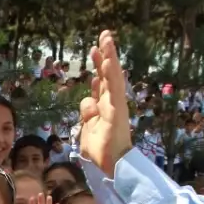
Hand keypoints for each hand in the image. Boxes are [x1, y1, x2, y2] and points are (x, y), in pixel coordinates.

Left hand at [78, 31, 133, 175]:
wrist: (110, 168)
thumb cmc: (100, 151)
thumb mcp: (87, 128)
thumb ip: (87, 113)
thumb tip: (88, 99)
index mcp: (104, 107)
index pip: (101, 82)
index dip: (98, 67)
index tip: (95, 50)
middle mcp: (112, 104)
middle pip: (108, 76)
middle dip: (105, 56)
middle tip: (103, 36)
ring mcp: (115, 107)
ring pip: (113, 78)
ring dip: (110, 58)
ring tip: (106, 40)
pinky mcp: (117, 112)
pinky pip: (114, 91)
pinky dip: (112, 76)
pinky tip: (109, 62)